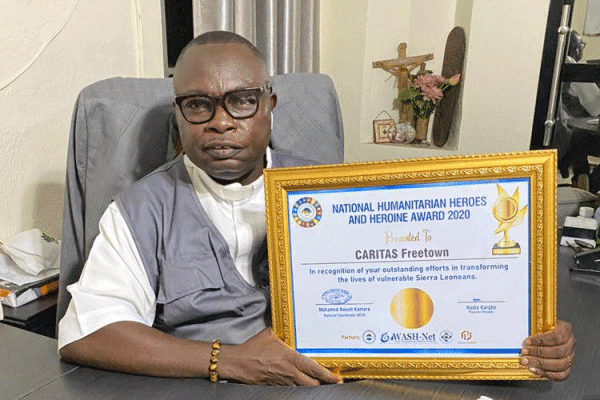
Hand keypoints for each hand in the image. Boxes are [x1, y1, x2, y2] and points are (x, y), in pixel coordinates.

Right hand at [220, 328, 342, 385]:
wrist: (237, 363)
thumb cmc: (253, 348)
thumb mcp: (270, 334)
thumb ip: (282, 332)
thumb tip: (289, 324)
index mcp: (289, 358)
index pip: (313, 369)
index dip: (327, 375)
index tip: (337, 378)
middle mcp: (288, 372)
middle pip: (312, 384)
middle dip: (322, 384)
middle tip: (332, 382)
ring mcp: (282, 382)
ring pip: (302, 389)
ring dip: (311, 387)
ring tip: (319, 384)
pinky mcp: (275, 387)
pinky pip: (290, 389)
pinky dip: (298, 388)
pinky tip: (301, 385)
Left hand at [520, 320, 575, 380]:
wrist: (545, 335)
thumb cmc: (541, 328)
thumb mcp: (539, 322)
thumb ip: (534, 325)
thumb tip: (522, 330)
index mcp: (566, 329)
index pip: (557, 336)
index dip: (541, 340)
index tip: (527, 341)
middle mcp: (571, 343)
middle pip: (558, 351)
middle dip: (538, 352)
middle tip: (524, 352)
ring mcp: (570, 357)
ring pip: (560, 364)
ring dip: (541, 364)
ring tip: (526, 361)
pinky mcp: (567, 368)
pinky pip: (561, 375)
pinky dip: (547, 374)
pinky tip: (535, 370)